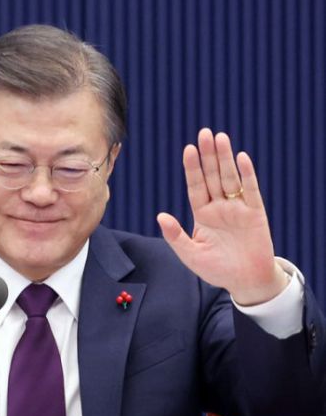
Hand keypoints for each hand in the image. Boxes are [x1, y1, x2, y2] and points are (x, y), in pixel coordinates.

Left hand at [157, 128, 287, 305]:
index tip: (188, 149)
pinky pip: (251, 190)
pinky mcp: (255, 213)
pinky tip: (241, 158)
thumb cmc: (216, 269)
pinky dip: (247, 175)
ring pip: (230, 178)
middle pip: (213, 176)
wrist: (245, 282)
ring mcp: (238, 208)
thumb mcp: (191, 255)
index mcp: (203, 214)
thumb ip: (175, 236)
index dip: (192, 168)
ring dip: (225, 159)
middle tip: (204, 133)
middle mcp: (219, 207)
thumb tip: (160, 215)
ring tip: (220, 138)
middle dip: (208, 156)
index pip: (196, 186)